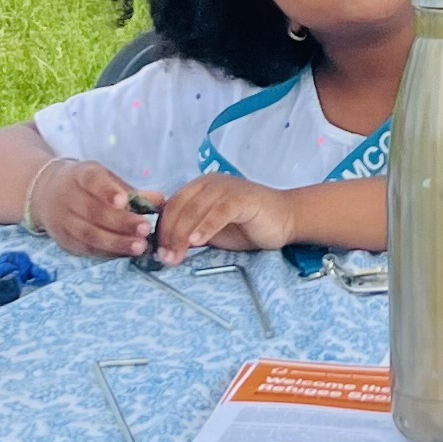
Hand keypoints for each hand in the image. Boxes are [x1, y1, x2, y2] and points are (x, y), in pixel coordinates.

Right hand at [20, 156, 155, 257]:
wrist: (46, 194)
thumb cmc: (87, 186)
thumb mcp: (105, 179)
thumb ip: (132, 191)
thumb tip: (161, 201)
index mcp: (80, 175)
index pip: (92, 181)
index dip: (107, 191)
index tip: (125, 201)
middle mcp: (67, 197)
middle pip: (93, 212)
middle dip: (121, 223)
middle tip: (145, 229)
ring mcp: (62, 220)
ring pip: (88, 234)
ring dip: (116, 242)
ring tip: (139, 247)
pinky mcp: (63, 240)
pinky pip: (86, 249)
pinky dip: (107, 252)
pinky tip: (126, 254)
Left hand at [150, 172, 299, 262]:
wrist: (285, 220)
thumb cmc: (247, 226)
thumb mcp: (211, 232)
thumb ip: (189, 233)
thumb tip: (164, 248)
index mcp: (198, 188)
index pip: (171, 206)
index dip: (162, 229)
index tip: (157, 252)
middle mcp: (209, 183)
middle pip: (180, 207)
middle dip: (169, 235)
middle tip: (166, 258)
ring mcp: (226, 188)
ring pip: (195, 209)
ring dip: (182, 235)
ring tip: (176, 256)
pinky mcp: (242, 198)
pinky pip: (219, 211)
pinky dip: (205, 227)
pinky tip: (197, 242)